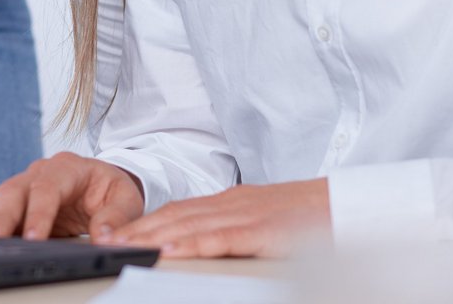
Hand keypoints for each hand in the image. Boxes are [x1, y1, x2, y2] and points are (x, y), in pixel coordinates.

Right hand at [0, 153, 144, 240]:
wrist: (98, 182)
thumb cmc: (109, 190)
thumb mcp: (125, 199)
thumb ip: (116, 217)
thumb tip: (104, 236)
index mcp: (67, 168)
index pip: (48, 188)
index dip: (39, 213)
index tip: (34, 238)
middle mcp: (38, 172)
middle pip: (13, 191)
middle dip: (1, 217)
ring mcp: (20, 184)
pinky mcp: (9, 200)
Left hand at [108, 178, 329, 257]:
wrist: (349, 205)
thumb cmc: (311, 219)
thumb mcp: (265, 221)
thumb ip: (234, 230)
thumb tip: (202, 246)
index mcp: (230, 202)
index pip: (177, 211)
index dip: (143, 222)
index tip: (113, 234)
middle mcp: (231, 204)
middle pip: (173, 216)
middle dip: (136, 230)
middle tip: (103, 242)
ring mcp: (246, 215)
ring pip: (188, 225)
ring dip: (152, 236)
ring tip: (122, 247)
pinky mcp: (262, 231)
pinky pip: (220, 238)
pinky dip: (191, 244)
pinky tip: (169, 250)